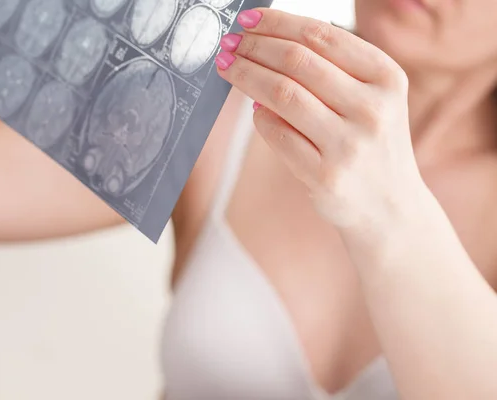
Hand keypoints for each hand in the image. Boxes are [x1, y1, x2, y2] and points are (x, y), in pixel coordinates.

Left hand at [216, 9, 427, 230]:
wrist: (390, 207)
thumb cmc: (373, 144)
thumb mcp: (373, 99)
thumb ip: (334, 69)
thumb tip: (270, 41)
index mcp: (386, 78)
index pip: (321, 35)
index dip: (277, 23)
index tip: (248, 19)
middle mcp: (372, 109)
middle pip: (297, 61)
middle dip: (254, 46)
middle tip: (229, 43)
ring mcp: (349, 145)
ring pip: (282, 94)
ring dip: (246, 75)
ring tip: (227, 67)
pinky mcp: (326, 176)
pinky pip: (278, 135)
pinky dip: (259, 117)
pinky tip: (253, 108)